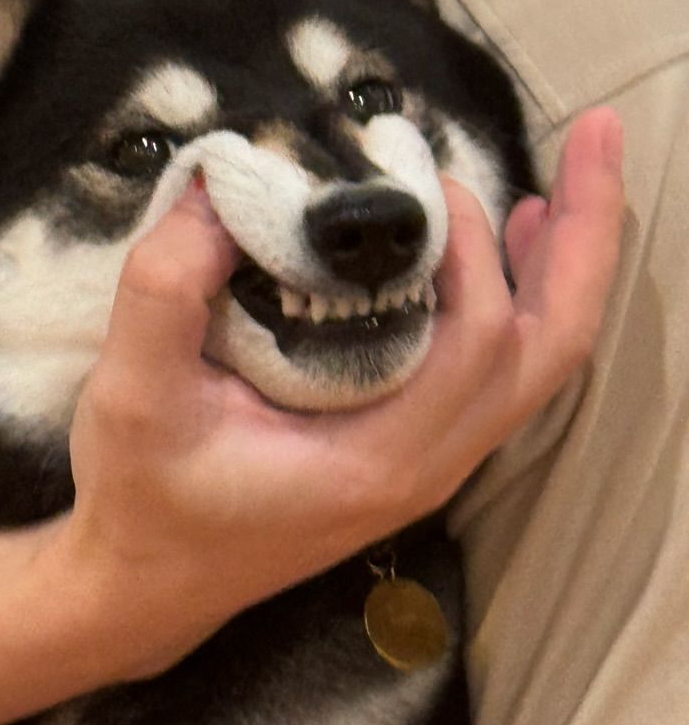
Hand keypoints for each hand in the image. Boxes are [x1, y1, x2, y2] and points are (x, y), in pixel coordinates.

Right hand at [56, 107, 624, 676]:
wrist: (144, 585)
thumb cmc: (141, 499)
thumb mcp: (129, 395)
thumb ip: (163, 290)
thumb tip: (223, 190)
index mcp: (375, 461)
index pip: (478, 342)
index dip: (474, 251)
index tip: (422, 185)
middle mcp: (424, 468)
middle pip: (551, 349)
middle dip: (585, 240)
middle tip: (596, 139)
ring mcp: (425, 468)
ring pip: (536, 366)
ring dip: (562, 270)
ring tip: (565, 184)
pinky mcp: (407, 457)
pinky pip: (497, 376)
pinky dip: (519, 306)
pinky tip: (494, 258)